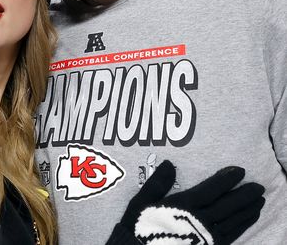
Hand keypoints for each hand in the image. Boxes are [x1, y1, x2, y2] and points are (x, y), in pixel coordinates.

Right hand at [108, 160, 264, 244]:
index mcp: (183, 207)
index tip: (240, 170)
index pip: (210, 190)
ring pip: (232, 222)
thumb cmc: (139, 227)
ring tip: (259, 201)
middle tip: (259, 186)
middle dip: (244, 196)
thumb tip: (170, 163)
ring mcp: (205, 237)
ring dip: (247, 211)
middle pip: (226, 206)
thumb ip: (157, 183)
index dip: (226, 180)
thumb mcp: (141, 202)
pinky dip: (243, 227)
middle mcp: (198, 221)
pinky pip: (231, 237)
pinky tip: (249, 220)